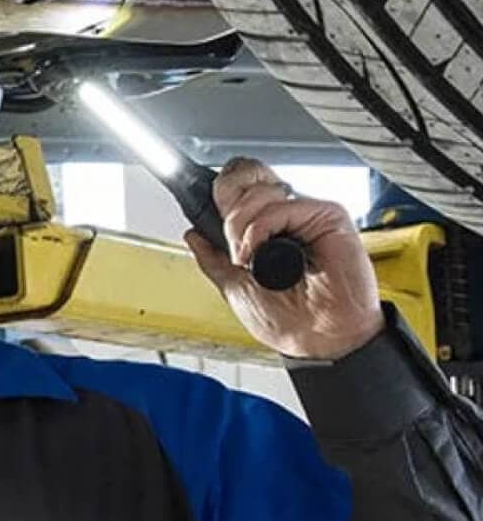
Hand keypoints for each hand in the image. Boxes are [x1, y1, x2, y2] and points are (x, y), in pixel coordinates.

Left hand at [184, 157, 383, 359]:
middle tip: (230, 243)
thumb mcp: (233, 287)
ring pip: (260, 192)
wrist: (316, 339)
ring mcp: (304, 216)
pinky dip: (260, 229)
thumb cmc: (287, 321)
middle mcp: (285, 218)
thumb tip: (193, 234)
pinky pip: (283, 206)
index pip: (239, 189)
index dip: (221, 194)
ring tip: (245, 257)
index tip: (207, 217)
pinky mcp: (327, 218)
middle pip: (247, 180)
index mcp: (264, 229)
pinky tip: (256, 253)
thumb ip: (212, 259)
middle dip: (228, 210)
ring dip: (240, 226)